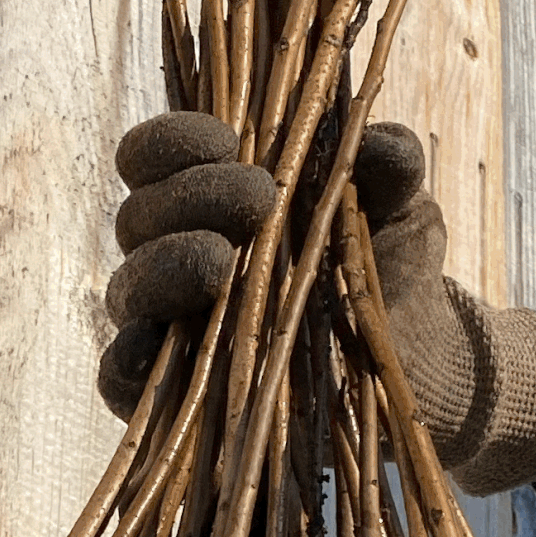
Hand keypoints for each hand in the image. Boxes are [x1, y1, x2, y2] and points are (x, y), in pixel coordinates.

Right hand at [103, 113, 535, 494]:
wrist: (412, 364)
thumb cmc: (390, 268)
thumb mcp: (400, 209)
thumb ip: (392, 168)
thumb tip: (381, 143)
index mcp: (211, 197)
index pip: (158, 156)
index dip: (178, 141)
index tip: (227, 140)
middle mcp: (177, 254)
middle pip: (141, 216)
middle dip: (191, 198)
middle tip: (257, 198)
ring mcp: (171, 327)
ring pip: (130, 289)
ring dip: (165, 268)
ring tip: (219, 264)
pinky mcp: (174, 396)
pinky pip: (123, 377)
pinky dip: (131, 358)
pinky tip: (157, 343)